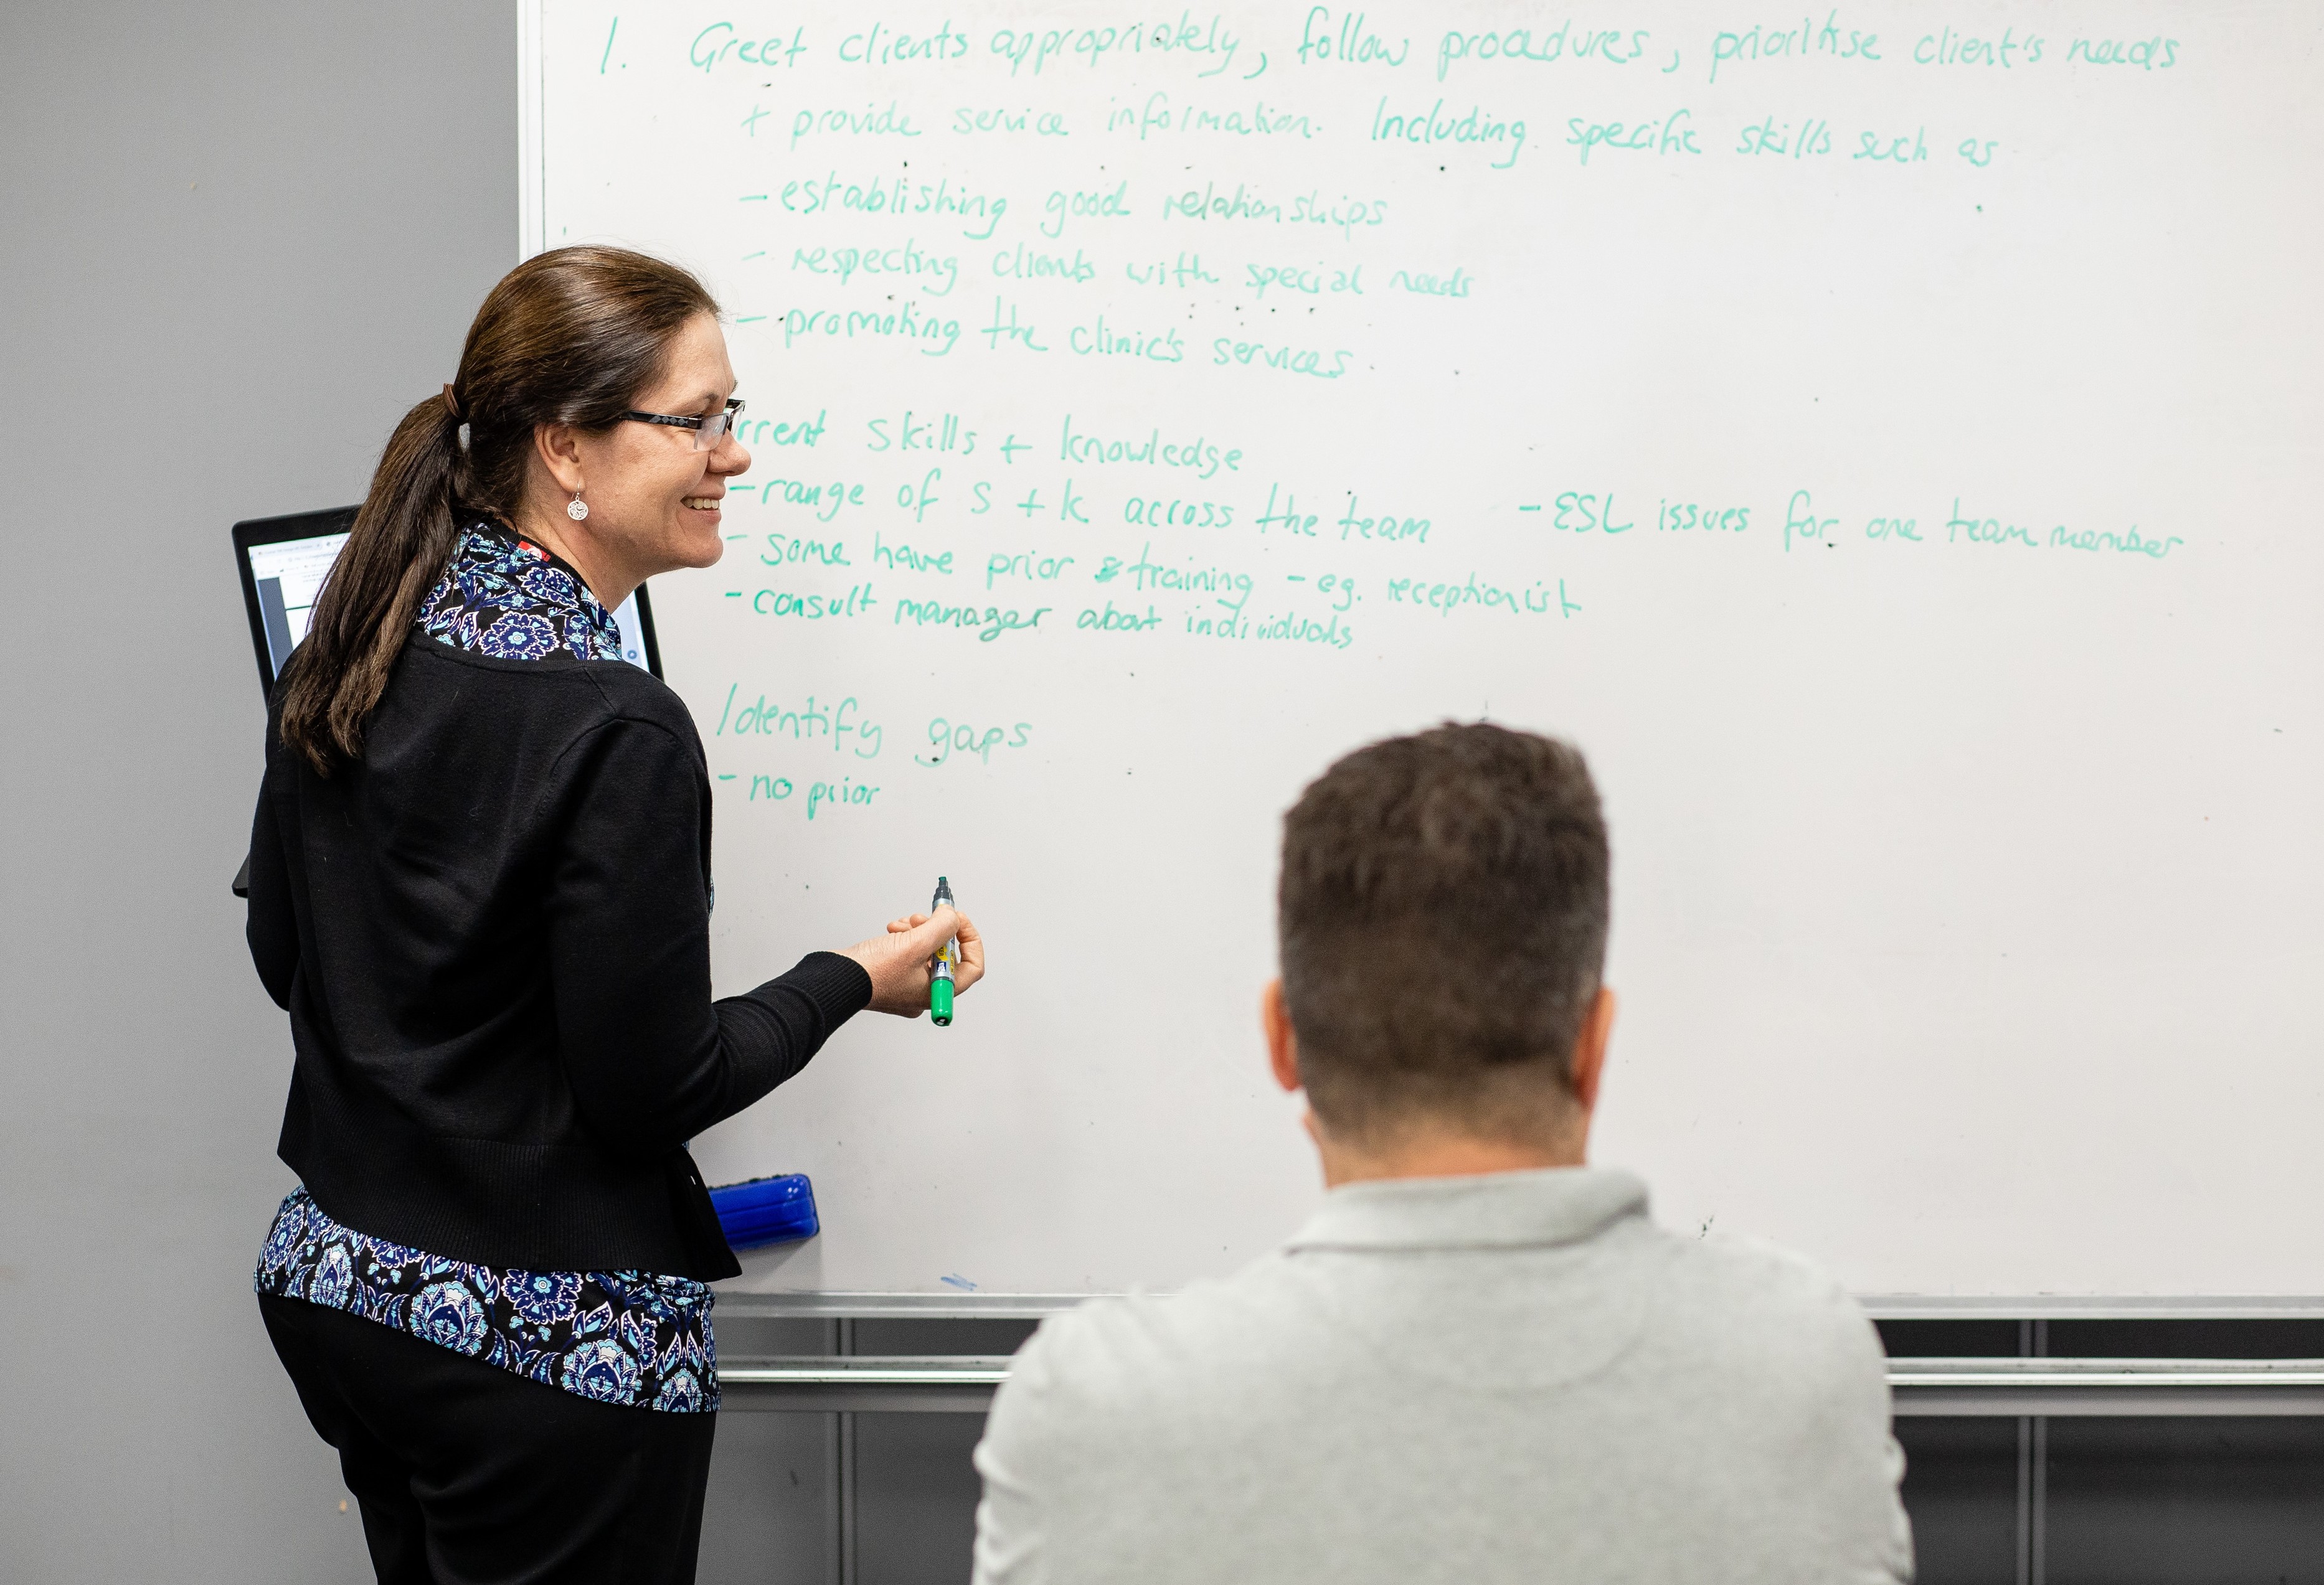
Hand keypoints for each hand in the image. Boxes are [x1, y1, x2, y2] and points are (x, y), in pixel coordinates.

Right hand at [839, 905, 984, 1017]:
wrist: (836, 977)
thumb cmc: (872, 972)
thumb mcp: (915, 943)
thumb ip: (942, 926)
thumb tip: (953, 916)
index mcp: (936, 992)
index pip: (972, 967)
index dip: (970, 940)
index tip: (959, 920)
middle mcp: (923, 992)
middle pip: (946, 955)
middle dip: (937, 930)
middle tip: (925, 917)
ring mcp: (906, 984)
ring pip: (926, 950)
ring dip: (918, 930)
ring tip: (902, 924)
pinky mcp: (891, 974)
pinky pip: (908, 952)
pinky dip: (904, 937)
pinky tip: (892, 930)